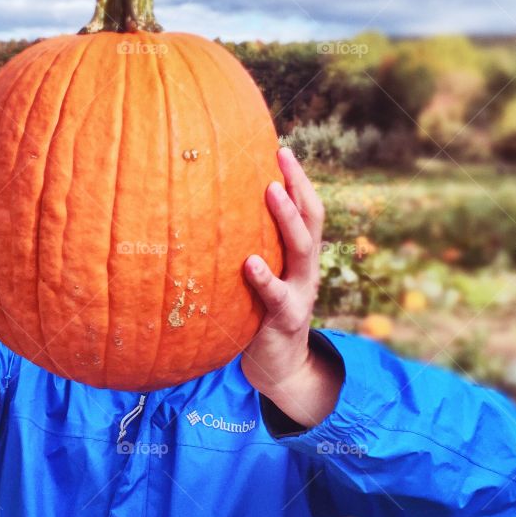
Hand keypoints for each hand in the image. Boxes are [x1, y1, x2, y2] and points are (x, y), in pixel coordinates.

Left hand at [241, 147, 341, 428]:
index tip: (281, 147)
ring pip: (301, 250)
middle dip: (298, 185)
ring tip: (270, 190)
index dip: (298, 179)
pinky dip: (264, 278)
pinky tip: (249, 262)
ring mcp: (300, 293)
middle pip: (310, 219)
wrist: (278, 369)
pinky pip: (276, 296)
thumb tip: (204, 212)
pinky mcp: (285, 319)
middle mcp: (305, 269)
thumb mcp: (258, 278)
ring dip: (287, 218)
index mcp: (299, 257)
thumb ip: (245, 249)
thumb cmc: (258, 315)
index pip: (306, 209)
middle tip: (281, 156)